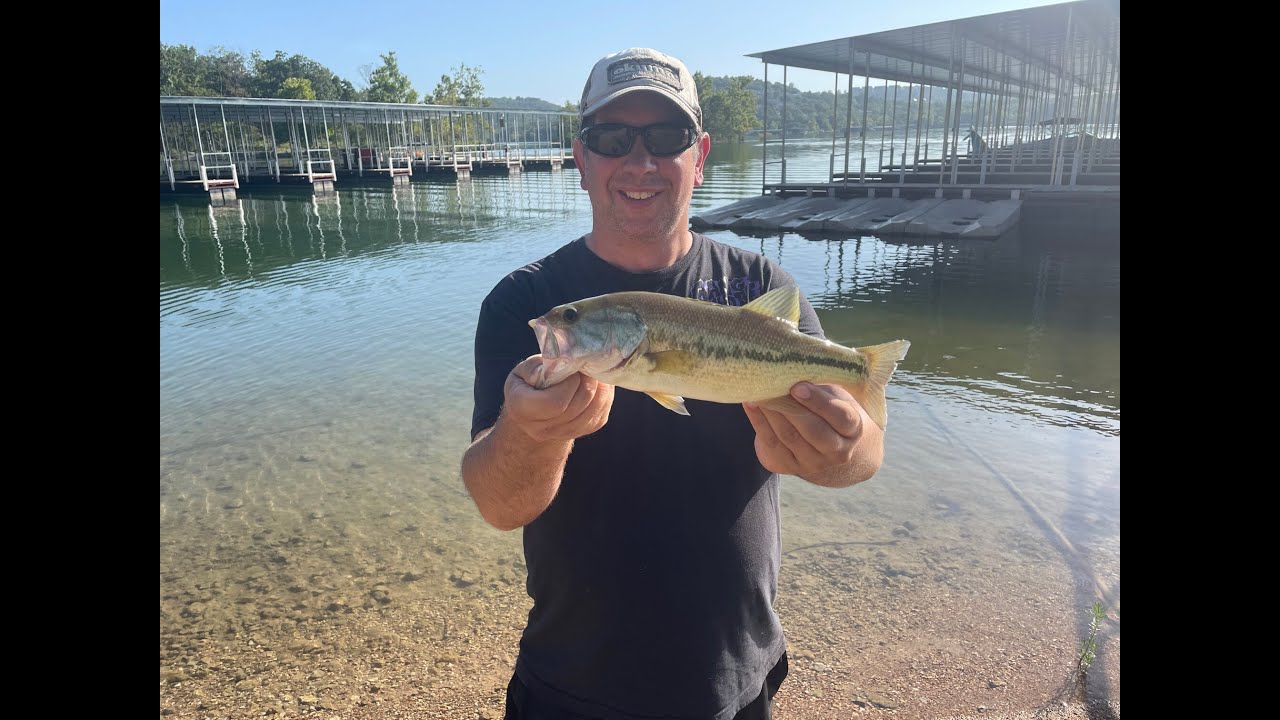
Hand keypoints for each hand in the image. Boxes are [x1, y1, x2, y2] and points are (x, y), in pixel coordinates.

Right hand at [502, 355, 613, 443]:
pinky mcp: (583, 432)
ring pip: (592, 413)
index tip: (571, 368)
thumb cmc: (529, 382)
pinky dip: (604, 398)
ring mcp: (563, 434)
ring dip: (600, 389)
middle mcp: (541, 428)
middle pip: (576, 407)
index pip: (555, 402)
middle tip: (589, 364)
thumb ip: (537, 367)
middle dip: (587, 383)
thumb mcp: (524, 370)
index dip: (569, 384)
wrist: (535, 409)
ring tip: (596, 371)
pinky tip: (600, 383)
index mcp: (522, 409)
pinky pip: (600, 416)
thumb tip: (559, 363)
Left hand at [743, 382, 868, 477]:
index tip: (799, 386)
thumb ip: (824, 384)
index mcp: (853, 430)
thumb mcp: (835, 397)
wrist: (826, 447)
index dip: (819, 402)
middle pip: (813, 430)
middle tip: (774, 386)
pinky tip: (751, 403)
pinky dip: (758, 421)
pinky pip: (771, 443)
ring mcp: (812, 463)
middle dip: (791, 408)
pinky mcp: (788, 466)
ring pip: (789, 436)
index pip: (841, 417)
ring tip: (759, 391)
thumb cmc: (829, 410)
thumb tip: (799, 361)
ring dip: (772, 412)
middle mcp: (836, 451)